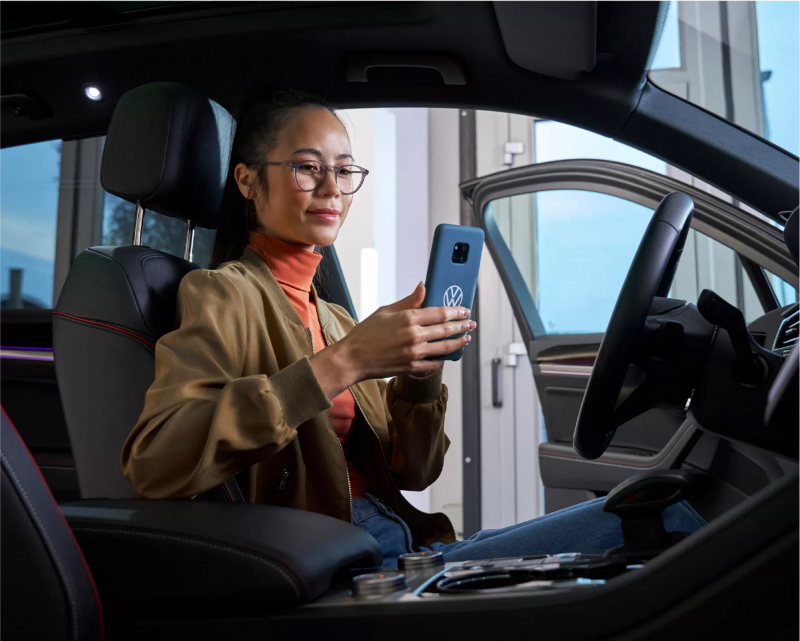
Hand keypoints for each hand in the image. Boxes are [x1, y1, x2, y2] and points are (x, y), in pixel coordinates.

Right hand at [311, 283, 475, 398]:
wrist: (353, 358)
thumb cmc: (365, 334)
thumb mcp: (386, 311)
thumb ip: (408, 301)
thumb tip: (423, 287)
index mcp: (408, 318)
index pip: (440, 313)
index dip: (455, 311)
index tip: (464, 310)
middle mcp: (414, 336)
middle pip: (446, 330)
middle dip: (462, 326)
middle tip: (471, 324)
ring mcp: (414, 353)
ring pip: (444, 348)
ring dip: (458, 343)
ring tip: (466, 339)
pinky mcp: (411, 368)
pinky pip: (434, 364)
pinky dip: (442, 359)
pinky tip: (447, 355)